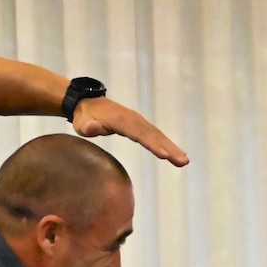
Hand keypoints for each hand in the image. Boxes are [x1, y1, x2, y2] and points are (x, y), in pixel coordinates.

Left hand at [71, 97, 189, 165]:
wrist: (87, 104)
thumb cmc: (84, 118)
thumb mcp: (82, 123)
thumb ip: (89, 126)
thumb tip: (91, 127)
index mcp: (121, 121)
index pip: (139, 134)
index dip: (152, 144)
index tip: (164, 155)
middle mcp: (134, 120)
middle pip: (154, 135)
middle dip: (169, 148)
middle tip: (183, 161)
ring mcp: (138, 122)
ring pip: (157, 135)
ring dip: (172, 147)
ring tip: (184, 161)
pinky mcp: (140, 125)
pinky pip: (155, 135)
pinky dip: (166, 143)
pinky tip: (175, 153)